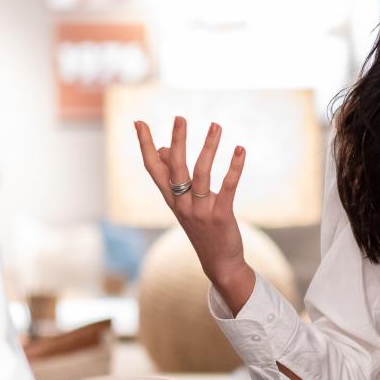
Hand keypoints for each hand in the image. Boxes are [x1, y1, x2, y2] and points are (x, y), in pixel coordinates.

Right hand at [135, 117, 255, 311]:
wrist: (218, 262)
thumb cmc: (201, 227)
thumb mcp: (183, 203)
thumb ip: (174, 176)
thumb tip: (166, 148)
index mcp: (170, 199)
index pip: (153, 168)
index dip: (145, 145)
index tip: (139, 122)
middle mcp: (181, 204)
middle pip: (176, 167)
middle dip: (178, 140)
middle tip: (179, 117)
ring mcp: (200, 210)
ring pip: (201, 173)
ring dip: (209, 147)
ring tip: (216, 125)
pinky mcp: (220, 215)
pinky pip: (227, 187)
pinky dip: (234, 168)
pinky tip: (240, 150)